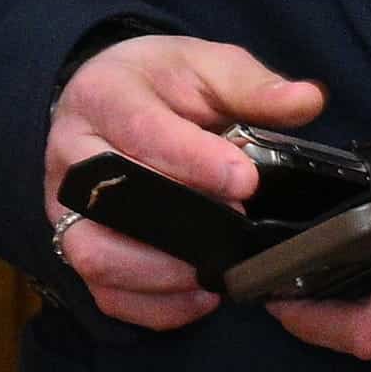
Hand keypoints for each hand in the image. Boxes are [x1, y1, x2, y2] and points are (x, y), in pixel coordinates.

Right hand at [44, 33, 326, 329]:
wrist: (109, 100)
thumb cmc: (160, 85)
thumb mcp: (205, 66)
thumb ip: (253, 86)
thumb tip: (307, 100)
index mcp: (102, 96)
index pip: (139, 129)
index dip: (191, 159)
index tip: (244, 180)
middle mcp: (71, 156)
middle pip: (107, 201)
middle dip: (176, 222)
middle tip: (237, 224)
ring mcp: (63, 209)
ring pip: (94, 255)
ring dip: (159, 274)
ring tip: (216, 271)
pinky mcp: (74, 248)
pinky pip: (102, 292)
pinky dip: (151, 306)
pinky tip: (198, 298)